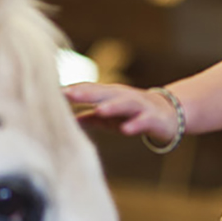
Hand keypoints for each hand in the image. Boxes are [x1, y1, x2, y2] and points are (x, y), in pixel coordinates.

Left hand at [63, 83, 179, 143]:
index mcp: (110, 95)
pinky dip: (135, 125)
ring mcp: (139, 106)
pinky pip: (143, 121)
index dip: (72, 91)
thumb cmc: (133, 115)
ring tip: (99, 110)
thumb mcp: (109, 118)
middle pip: (103, 93)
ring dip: (112, 106)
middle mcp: (123, 97)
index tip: (51, 91)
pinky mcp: (153, 118)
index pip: (89, 90)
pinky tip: (126, 130)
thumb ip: (89, 117)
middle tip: (68, 93)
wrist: (170, 114)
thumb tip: (66, 119)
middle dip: (86, 93)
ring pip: (124, 104)